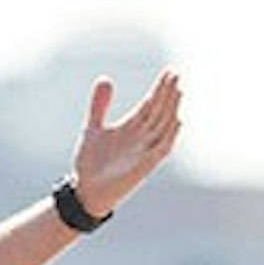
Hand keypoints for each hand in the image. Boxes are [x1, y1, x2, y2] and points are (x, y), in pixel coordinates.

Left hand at [70, 69, 182, 217]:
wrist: (84, 193)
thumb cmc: (90, 164)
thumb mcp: (92, 129)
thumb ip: (99, 106)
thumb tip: (105, 79)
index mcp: (131, 128)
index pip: (150, 104)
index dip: (160, 89)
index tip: (170, 71)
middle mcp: (140, 138)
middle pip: (159, 111)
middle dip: (167, 94)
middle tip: (176, 74)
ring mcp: (143, 152)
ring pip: (163, 126)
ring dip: (171, 109)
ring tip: (178, 90)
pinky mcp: (143, 166)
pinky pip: (161, 149)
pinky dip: (169, 135)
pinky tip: (176, 120)